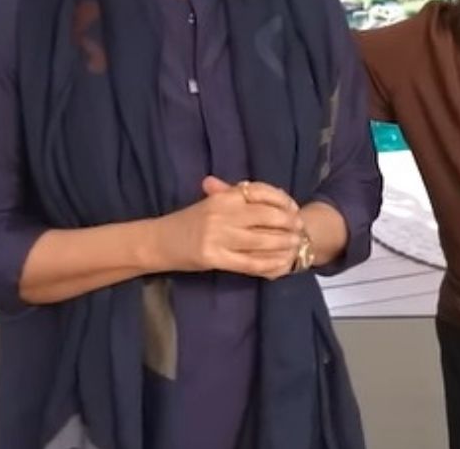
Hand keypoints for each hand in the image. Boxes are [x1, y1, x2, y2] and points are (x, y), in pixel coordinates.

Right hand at [156, 176, 305, 279]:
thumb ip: (236, 197)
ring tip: (296, 246)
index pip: (261, 192)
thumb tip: (273, 196)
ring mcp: (218, 236)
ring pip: (262, 240)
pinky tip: (280, 265)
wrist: (158, 242)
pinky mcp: (214, 257)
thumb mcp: (210, 203)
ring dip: (283, 244)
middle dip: (288, 223)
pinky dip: (268, 264)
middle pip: (267, 216)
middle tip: (301, 230)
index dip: (282, 201)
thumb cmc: (187, 222)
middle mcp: (222, 212)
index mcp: (223, 196)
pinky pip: (249, 262)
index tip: (294, 209)